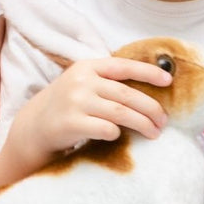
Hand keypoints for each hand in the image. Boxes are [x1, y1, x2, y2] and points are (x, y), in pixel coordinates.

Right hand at [17, 57, 170, 153]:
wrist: (35, 125)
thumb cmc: (68, 104)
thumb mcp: (82, 83)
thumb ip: (107, 80)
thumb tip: (150, 87)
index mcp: (87, 66)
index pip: (123, 66)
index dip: (148, 72)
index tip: (168, 81)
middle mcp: (81, 81)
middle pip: (127, 95)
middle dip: (151, 109)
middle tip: (164, 121)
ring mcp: (75, 102)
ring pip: (121, 113)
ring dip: (143, 124)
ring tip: (154, 132)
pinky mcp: (72, 123)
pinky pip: (106, 129)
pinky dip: (117, 134)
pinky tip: (119, 136)